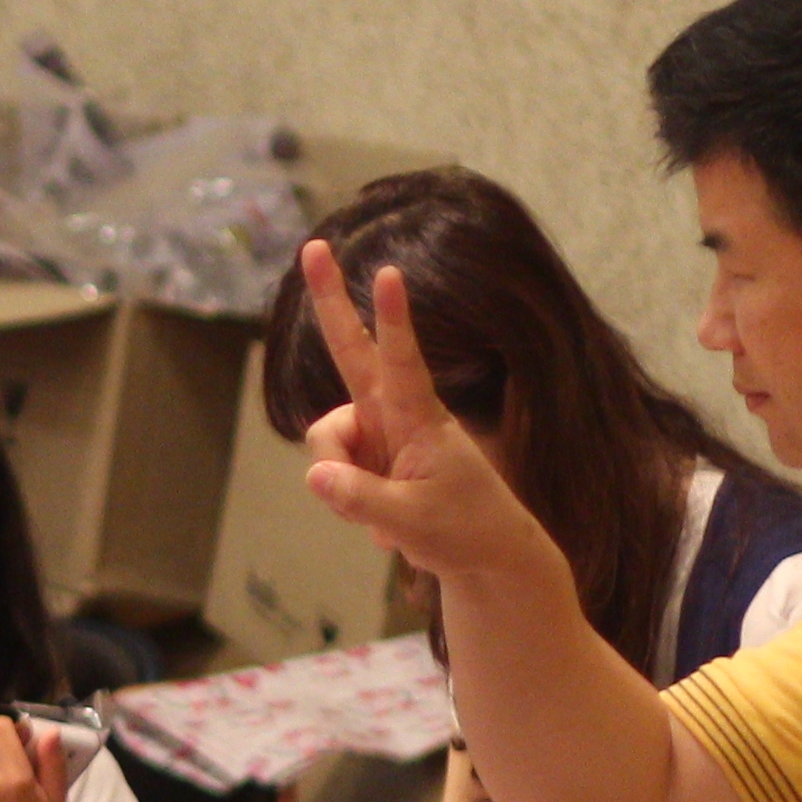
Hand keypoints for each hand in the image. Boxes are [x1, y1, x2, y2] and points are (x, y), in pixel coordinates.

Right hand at [292, 238, 560, 589]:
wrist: (487, 556)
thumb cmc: (463, 531)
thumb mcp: (411, 521)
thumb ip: (360, 498)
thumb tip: (313, 474)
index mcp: (419, 419)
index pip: (402, 360)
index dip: (391, 318)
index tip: (388, 271)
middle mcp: (394, 415)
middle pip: (351, 352)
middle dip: (331, 301)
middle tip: (313, 246)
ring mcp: (380, 436)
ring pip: (326, 441)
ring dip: (339, 481)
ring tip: (380, 518)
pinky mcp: (370, 460)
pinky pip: (334, 474)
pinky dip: (348, 501)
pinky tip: (385, 526)